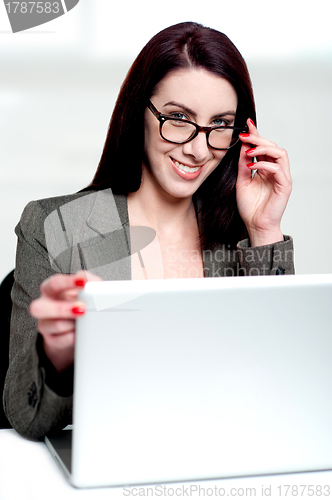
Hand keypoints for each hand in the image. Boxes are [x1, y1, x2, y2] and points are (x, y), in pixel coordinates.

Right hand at [29, 271, 101, 372]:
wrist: (76, 326)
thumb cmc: (79, 302)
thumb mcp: (85, 288)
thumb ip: (89, 281)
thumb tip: (90, 281)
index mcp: (50, 289)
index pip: (54, 283)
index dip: (68, 282)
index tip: (83, 283)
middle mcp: (44, 305)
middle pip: (40, 307)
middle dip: (63, 309)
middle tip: (83, 308)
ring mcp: (45, 324)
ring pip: (55, 325)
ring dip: (74, 324)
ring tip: (85, 321)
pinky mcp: (51, 340)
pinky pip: (60, 340)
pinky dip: (73, 337)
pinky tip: (80, 332)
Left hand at [236, 118, 291, 246]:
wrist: (256, 226)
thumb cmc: (251, 208)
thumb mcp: (242, 182)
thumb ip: (243, 165)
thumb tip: (242, 147)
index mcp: (266, 169)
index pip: (264, 148)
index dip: (256, 135)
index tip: (247, 124)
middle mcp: (276, 171)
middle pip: (273, 146)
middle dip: (258, 139)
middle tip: (245, 135)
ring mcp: (282, 177)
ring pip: (280, 153)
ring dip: (264, 149)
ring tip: (249, 151)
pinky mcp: (284, 186)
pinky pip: (278, 169)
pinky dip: (265, 164)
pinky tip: (253, 165)